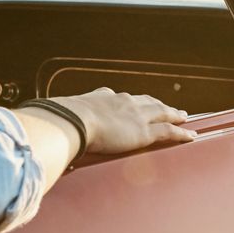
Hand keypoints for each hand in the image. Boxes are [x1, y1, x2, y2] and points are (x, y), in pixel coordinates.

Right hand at [52, 87, 196, 154]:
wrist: (72, 120)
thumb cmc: (61, 121)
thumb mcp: (61, 117)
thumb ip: (60, 122)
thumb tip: (42, 128)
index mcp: (102, 97)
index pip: (119, 97)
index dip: (129, 101)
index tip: (131, 101)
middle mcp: (123, 102)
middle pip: (145, 101)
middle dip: (157, 104)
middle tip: (166, 106)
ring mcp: (135, 115)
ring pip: (161, 113)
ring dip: (174, 114)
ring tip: (183, 116)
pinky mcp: (143, 131)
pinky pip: (168, 131)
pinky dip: (181, 133)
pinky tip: (191, 134)